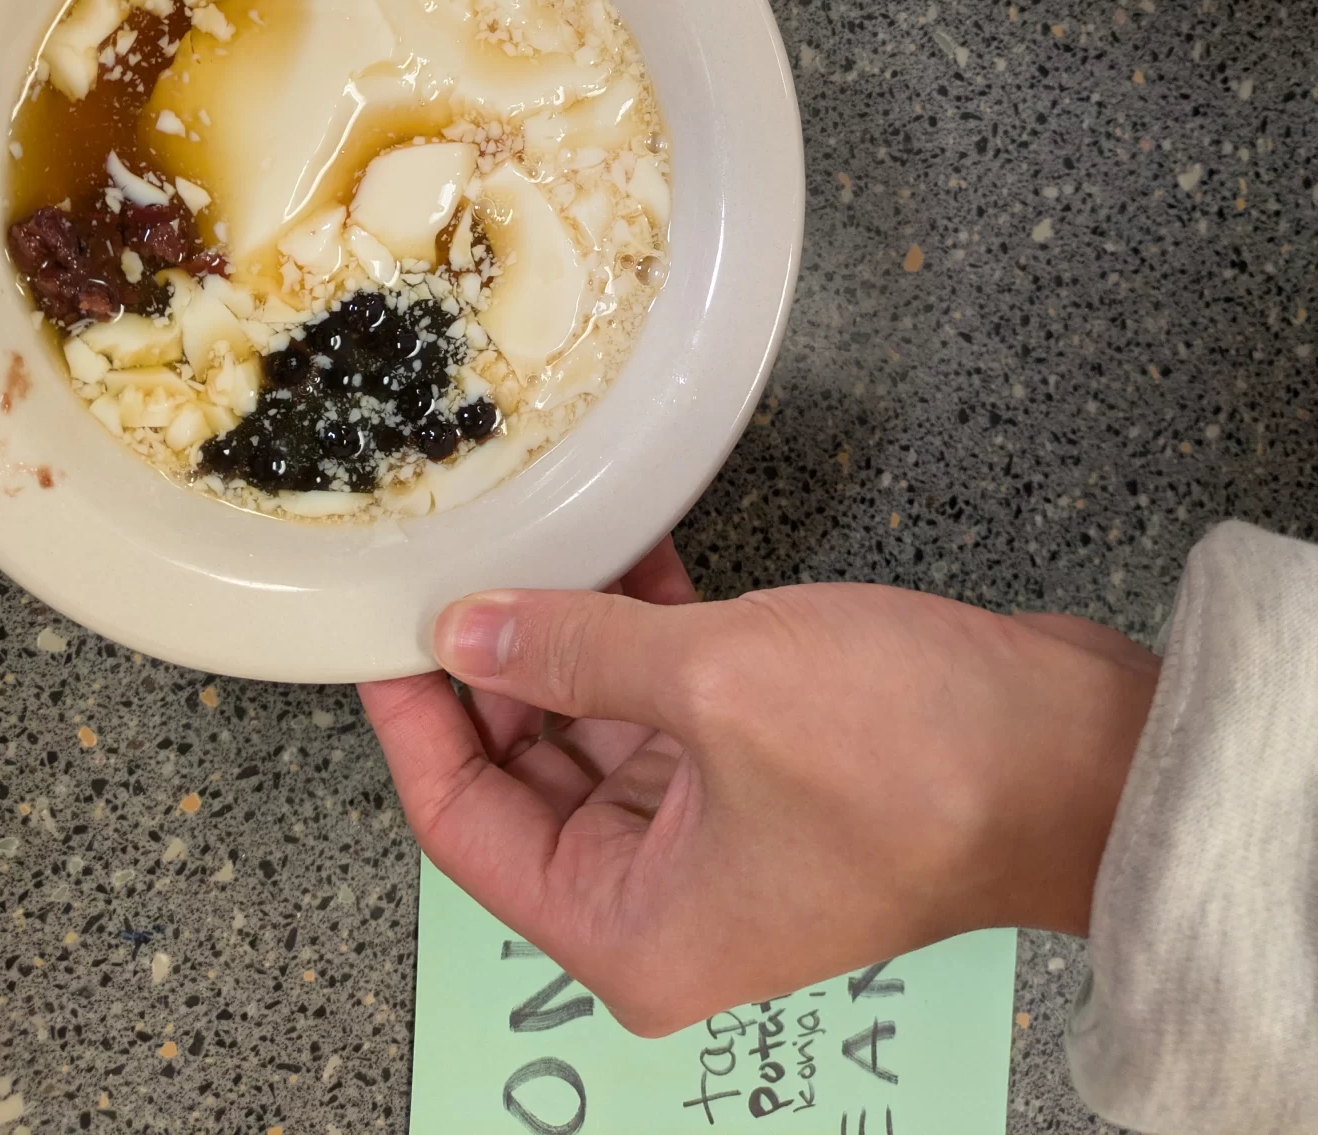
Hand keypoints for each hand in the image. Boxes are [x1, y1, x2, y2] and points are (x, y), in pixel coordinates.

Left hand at [359, 541, 1157, 1034]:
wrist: (1080, 752)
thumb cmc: (916, 756)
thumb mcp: (716, 683)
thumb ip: (573, 652)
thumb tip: (465, 629)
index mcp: (631, 929)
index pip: (464, 826)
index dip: (415, 722)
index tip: (382, 632)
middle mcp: (665, 899)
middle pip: (525, 777)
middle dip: (492, 666)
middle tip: (453, 560)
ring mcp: (720, 835)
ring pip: (595, 728)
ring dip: (570, 634)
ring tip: (533, 534)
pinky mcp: (768, 773)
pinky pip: (666, 703)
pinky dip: (642, 633)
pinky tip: (623, 549)